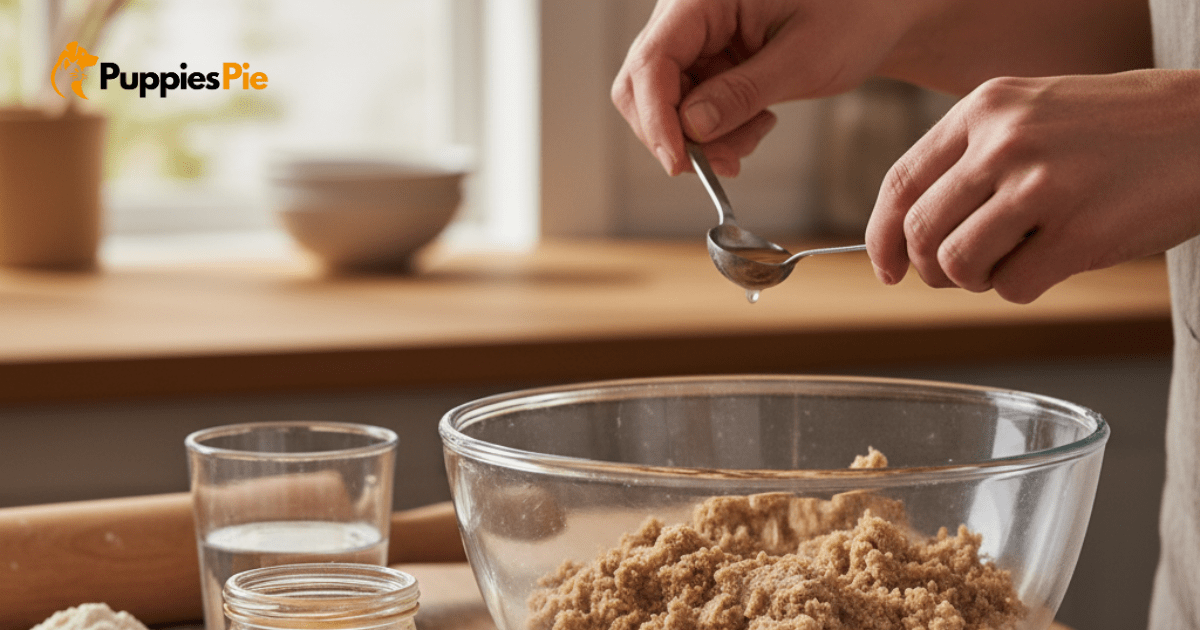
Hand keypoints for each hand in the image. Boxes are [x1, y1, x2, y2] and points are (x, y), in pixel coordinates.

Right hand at [612, 0, 941, 176]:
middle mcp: (689, 12)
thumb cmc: (856, 14)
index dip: (657, 118)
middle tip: (722, 163)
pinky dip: (715, 131)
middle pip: (643, 85)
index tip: (679, 163)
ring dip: (702, 138)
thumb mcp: (804, 58)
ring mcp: (696, 38)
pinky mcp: (707, 59)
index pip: (652, 60)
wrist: (879, 13)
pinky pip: (689, 107)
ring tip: (753, 138)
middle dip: (676, 134)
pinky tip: (753, 126)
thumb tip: (690, 129)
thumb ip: (742, 93)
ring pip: (664, 104)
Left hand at [866, 70, 1199, 302]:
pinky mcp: (1078, 233)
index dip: (882, 235)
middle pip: (921, 231)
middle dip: (931, 268)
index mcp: (986, 108)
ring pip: (957, 264)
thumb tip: (914, 234)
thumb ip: (974, 159)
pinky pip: (1013, 288)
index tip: (886, 268)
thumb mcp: (1034, 116)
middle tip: (962, 273)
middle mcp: (1004, 142)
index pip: (901, 182)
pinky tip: (1055, 261)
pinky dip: (1024, 288)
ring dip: (978, 280)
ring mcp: (1040, 186)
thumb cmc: (1119, 130)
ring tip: (1016, 259)